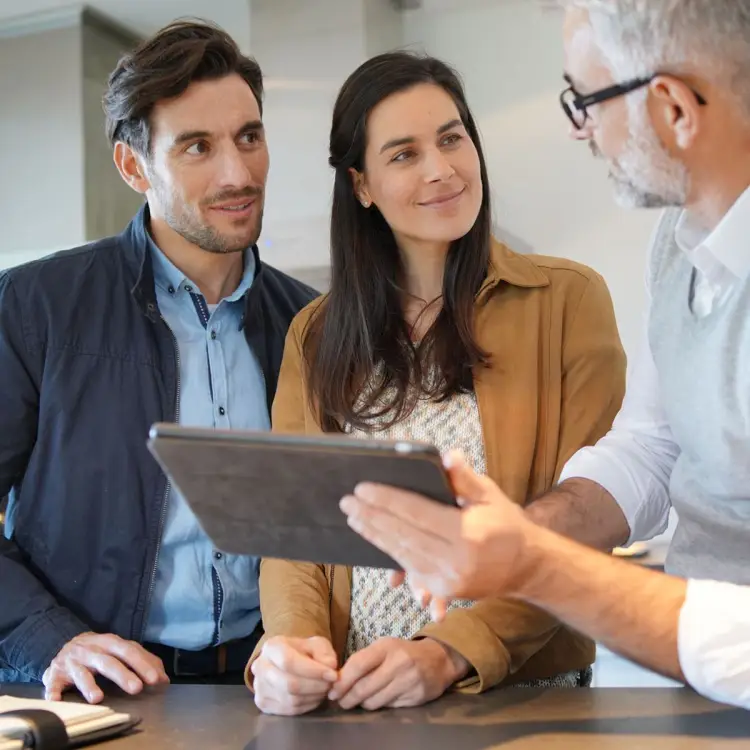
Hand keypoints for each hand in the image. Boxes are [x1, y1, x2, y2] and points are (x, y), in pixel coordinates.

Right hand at [43, 632, 168, 703]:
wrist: (63, 645)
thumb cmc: (98, 651)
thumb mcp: (120, 650)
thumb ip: (143, 662)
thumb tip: (164, 679)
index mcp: (110, 643)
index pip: (130, 651)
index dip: (143, 665)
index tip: (156, 679)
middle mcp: (92, 650)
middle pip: (109, 662)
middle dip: (123, 674)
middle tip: (137, 688)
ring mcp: (72, 662)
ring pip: (82, 673)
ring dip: (89, 686)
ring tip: (98, 698)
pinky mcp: (54, 674)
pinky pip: (53, 684)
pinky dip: (54, 692)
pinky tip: (57, 700)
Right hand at [252, 636, 338, 715]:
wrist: (286, 661)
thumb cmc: (303, 651)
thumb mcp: (316, 644)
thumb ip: (324, 653)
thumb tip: (330, 666)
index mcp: (271, 647)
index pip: (289, 662)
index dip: (313, 671)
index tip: (333, 675)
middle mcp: (260, 667)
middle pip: (289, 684)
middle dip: (315, 686)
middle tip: (330, 684)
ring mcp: (259, 687)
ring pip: (290, 699)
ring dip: (313, 697)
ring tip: (324, 690)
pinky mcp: (263, 703)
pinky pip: (289, 710)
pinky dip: (307, 706)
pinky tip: (315, 697)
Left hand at [330, 637, 468, 710]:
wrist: (437, 660)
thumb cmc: (403, 653)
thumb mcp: (384, 648)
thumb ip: (363, 660)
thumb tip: (339, 679)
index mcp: (387, 647)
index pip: (359, 664)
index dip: (343, 681)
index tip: (333, 691)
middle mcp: (398, 663)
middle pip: (364, 687)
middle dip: (348, 697)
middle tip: (341, 701)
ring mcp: (408, 681)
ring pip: (374, 701)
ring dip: (362, 703)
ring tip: (358, 700)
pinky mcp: (415, 697)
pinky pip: (388, 707)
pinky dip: (379, 705)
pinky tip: (378, 699)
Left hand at [341, 451, 534, 604]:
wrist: (526, 567)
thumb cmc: (506, 524)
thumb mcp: (490, 495)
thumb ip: (464, 477)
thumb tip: (446, 456)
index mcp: (467, 533)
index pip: (417, 513)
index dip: (387, 500)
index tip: (362, 488)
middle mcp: (457, 560)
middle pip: (404, 535)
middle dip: (372, 517)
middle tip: (348, 502)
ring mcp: (449, 579)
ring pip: (402, 554)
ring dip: (374, 535)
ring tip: (354, 518)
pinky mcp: (445, 590)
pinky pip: (411, 569)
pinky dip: (389, 553)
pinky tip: (373, 538)